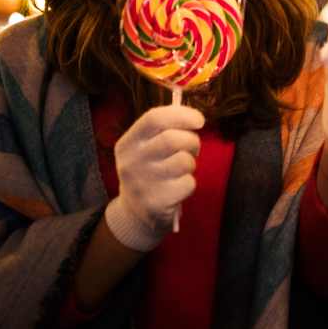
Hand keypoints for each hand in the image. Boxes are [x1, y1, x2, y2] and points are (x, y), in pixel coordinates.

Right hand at [104, 105, 202, 251]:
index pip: (154, 119)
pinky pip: (188, 183)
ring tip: (182, 169)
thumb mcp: (146, 148)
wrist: (136, 213)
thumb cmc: (150, 171)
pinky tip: (178, 188)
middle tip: (193, 148)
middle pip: (173, 139)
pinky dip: (190, 183)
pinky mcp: (156, 203)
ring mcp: (142, 183)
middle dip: (192, 141)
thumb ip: (165, 130)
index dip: (181, 115)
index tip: (199, 120)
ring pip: (184, 161)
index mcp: (128, 144)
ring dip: (191, 163)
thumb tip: (195, 118)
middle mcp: (131, 162)